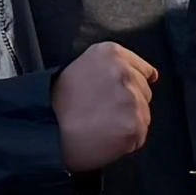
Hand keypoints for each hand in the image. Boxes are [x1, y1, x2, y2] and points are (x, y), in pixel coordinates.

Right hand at [55, 39, 159, 174]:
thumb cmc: (58, 103)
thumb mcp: (81, 67)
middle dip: (129, 103)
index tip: (118, 94)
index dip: (131, 85)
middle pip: (145, 92)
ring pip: (143, 115)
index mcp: (111, 54)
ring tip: (100, 124)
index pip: (144, 69)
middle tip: (101, 111)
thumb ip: (111, 67)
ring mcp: (132, 99)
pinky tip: (105, 136)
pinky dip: (126, 141)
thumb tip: (148, 75)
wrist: (47, 130)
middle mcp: (124, 72)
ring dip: (127, 122)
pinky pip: (140, 135)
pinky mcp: (134, 125)